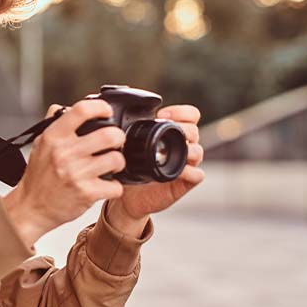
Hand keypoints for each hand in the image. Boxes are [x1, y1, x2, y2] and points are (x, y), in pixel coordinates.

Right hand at [3, 100, 126, 245]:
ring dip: (119, 162)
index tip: (106, 111)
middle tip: (115, 143)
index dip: (100, 107)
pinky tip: (105, 185)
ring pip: (116, 159)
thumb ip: (53, 125)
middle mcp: (64, 153)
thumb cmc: (37, 178)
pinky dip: (114, 187)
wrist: (30, 208)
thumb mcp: (39, 145)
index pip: (81, 110)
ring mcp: (76, 174)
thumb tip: (64, 108)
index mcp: (53, 137)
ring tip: (111, 165)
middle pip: (109, 134)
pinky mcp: (86, 193)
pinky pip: (115, 186)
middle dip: (118, 138)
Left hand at [106, 104, 204, 225]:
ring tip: (168, 150)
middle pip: (194, 130)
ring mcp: (186, 164)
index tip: (161, 114)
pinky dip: (188, 171)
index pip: (190, 115)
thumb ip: (128, 129)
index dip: (181, 111)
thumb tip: (109, 108)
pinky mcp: (186, 182)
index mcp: (174, 134)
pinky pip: (196, 175)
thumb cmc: (130, 168)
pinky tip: (175, 171)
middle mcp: (183, 146)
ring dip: (186, 148)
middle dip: (183, 127)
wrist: (128, 197)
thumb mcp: (128, 146)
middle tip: (165, 129)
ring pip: (197, 151)